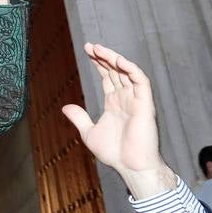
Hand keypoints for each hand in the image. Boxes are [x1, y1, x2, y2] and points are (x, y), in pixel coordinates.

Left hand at [61, 43, 173, 198]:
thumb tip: (65, 107)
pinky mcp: (145, 104)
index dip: (99, 63)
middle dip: (104, 57)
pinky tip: (118, 60)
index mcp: (114, 103)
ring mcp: (136, 100)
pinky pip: (141, 81)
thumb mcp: (89, 133)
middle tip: (90, 45)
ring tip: (99, 49)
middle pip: (115, 71)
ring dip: (114, 59)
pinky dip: (130, 69)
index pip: (107, 77)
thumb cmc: (115, 153)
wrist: (131, 167)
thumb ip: (79, 118)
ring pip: (127, 72)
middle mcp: (126, 98)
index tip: (88, 51)